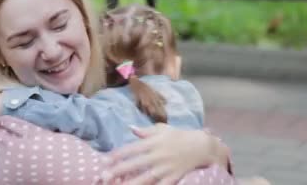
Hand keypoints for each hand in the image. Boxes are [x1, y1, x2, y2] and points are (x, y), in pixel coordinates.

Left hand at [102, 124, 227, 184]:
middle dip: (119, 170)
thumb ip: (146, 131)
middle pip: (135, 164)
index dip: (117, 155)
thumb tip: (130, 128)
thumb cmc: (180, 136)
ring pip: (145, 178)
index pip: (131, 148)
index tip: (103, 160)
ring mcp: (166, 167)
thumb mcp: (163, 130)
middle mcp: (158, 155)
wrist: (202, 146)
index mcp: (154, 142)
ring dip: (131, 183)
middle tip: (103, 176)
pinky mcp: (174, 178)